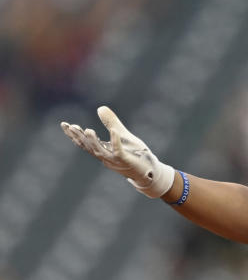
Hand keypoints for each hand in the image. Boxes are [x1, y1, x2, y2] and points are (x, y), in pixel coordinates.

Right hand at [61, 106, 175, 197]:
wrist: (150, 172)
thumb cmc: (135, 154)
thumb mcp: (122, 135)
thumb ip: (111, 123)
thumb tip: (100, 107)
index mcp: (102, 151)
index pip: (84, 143)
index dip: (73, 135)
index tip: (64, 125)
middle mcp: (105, 157)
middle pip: (88, 147)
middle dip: (79, 138)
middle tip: (70, 127)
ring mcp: (115, 160)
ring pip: (100, 151)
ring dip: (93, 141)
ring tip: (88, 130)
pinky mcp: (126, 161)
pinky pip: (119, 151)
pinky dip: (115, 141)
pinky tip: (114, 131)